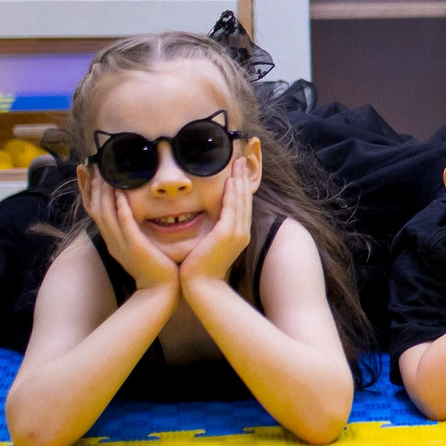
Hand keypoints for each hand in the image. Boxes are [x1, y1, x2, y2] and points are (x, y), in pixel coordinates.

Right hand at [85, 173, 180, 293]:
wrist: (160, 291)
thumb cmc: (154, 267)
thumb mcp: (138, 245)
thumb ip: (131, 229)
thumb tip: (130, 210)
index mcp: (111, 239)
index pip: (94, 209)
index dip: (87, 189)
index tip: (83, 169)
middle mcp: (111, 240)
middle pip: (95, 209)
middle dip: (91, 186)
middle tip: (90, 165)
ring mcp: (121, 244)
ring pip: (106, 215)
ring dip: (104, 194)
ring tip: (103, 174)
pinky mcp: (135, 247)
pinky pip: (125, 225)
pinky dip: (122, 209)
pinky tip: (120, 195)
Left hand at [178, 158, 252, 285]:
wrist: (201, 287)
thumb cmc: (199, 269)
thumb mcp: (208, 246)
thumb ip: (211, 233)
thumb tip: (205, 223)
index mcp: (238, 235)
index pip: (242, 205)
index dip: (241, 187)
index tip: (238, 172)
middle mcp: (242, 232)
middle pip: (245, 199)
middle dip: (244, 178)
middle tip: (242, 159)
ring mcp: (237, 233)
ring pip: (241, 200)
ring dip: (240, 180)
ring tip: (238, 163)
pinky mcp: (228, 234)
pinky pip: (232, 208)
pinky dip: (232, 193)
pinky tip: (230, 180)